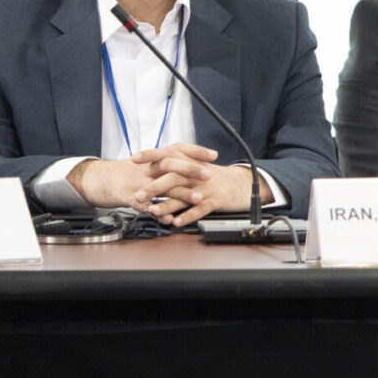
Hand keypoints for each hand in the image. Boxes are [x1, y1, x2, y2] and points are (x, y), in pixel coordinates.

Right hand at [65, 144, 214, 208]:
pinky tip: (171, 219)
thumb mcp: (148, 163)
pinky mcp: (130, 197)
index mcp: (153, 157)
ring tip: (198, 198)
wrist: (101, 179)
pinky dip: (159, 213)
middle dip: (191, 169)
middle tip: (209, 174)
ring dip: (181, 193)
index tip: (214, 154)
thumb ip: (168, 162)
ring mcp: (138, 182)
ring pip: (162, 186)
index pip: (177, 148)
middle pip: (170, 163)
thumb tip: (195, 160)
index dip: (195, 151)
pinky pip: (147, 206)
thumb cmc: (129, 172)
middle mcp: (146, 167)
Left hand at [132, 153, 273, 227]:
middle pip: (173, 177)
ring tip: (153, 211)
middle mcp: (197, 174)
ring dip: (167, 204)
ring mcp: (206, 187)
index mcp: (191, 162)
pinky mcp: (216, 200)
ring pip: (184, 195)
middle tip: (139, 195)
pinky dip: (187, 216)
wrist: (243, 184)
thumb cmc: (217, 178)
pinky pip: (200, 209)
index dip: (151, 155)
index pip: (168, 154)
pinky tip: (176, 222)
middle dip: (154, 187)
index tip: (134, 159)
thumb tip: (154, 164)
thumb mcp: (198, 167)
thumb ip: (178, 165)